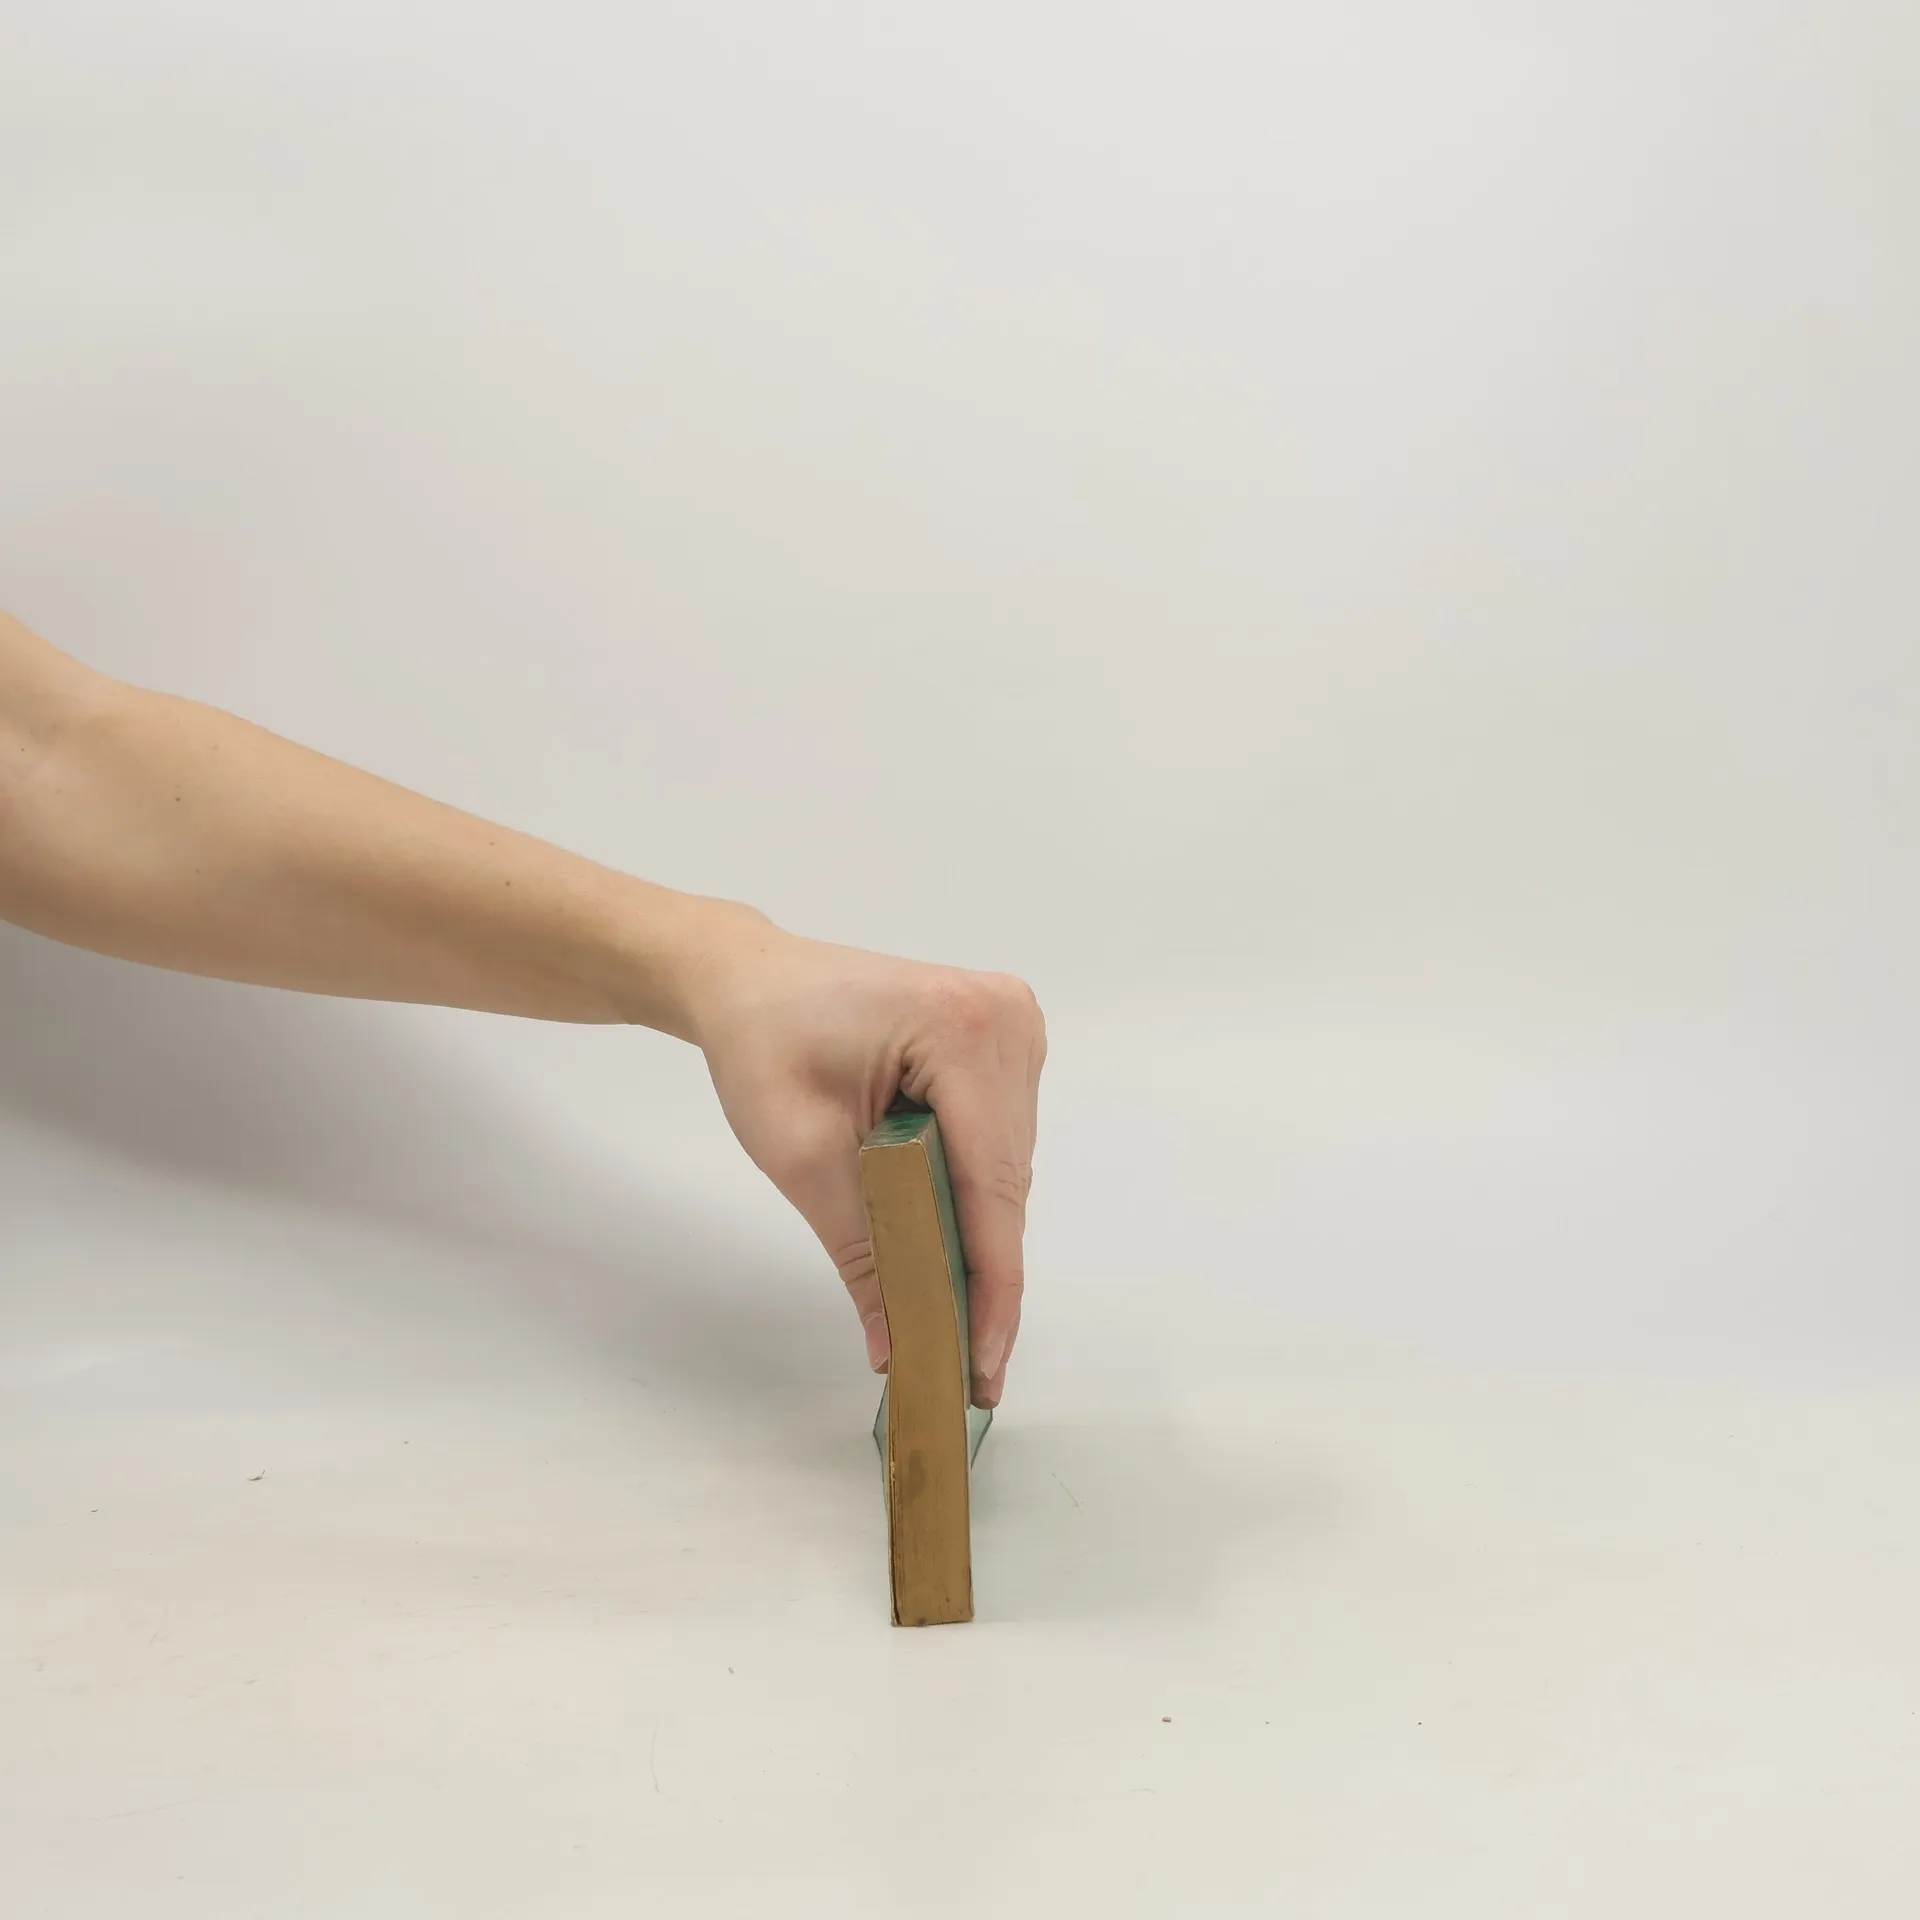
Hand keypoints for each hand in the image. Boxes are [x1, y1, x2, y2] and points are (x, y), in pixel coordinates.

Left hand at [690, 915, 1044, 1408]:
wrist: (751, 979)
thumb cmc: (763, 1044)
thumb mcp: (801, 1154)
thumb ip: (862, 1250)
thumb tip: (896, 1345)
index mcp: (963, 1029)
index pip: (991, 1183)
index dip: (990, 1285)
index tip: (982, 1366)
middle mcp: (1009, 1022)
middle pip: (1006, 1181)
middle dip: (984, 1275)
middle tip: (964, 1368)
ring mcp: (1014, 1029)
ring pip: (1007, 1169)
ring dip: (979, 1240)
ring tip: (956, 1323)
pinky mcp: (1004, 1044)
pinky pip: (998, 1145)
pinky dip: (971, 1198)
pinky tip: (949, 1251)